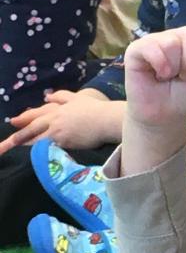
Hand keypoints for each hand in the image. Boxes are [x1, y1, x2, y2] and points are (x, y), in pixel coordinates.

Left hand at [0, 89, 121, 154]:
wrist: (107, 120)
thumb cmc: (95, 109)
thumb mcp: (78, 98)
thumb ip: (61, 97)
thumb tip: (47, 97)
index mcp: (56, 110)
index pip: (35, 115)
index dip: (23, 119)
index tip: (13, 121)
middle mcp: (54, 121)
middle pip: (31, 129)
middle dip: (16, 137)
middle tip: (4, 144)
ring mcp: (58, 133)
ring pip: (37, 140)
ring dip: (25, 145)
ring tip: (10, 149)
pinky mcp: (65, 143)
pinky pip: (49, 148)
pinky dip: (40, 151)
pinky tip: (33, 155)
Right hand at [124, 19, 185, 130]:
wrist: (164, 117)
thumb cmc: (185, 96)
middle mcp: (177, 36)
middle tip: (185, 77)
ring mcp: (156, 40)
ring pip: (172, 42)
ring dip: (175, 67)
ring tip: (169, 78)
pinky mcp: (137, 48)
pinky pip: (152, 47)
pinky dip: (161, 65)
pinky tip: (158, 75)